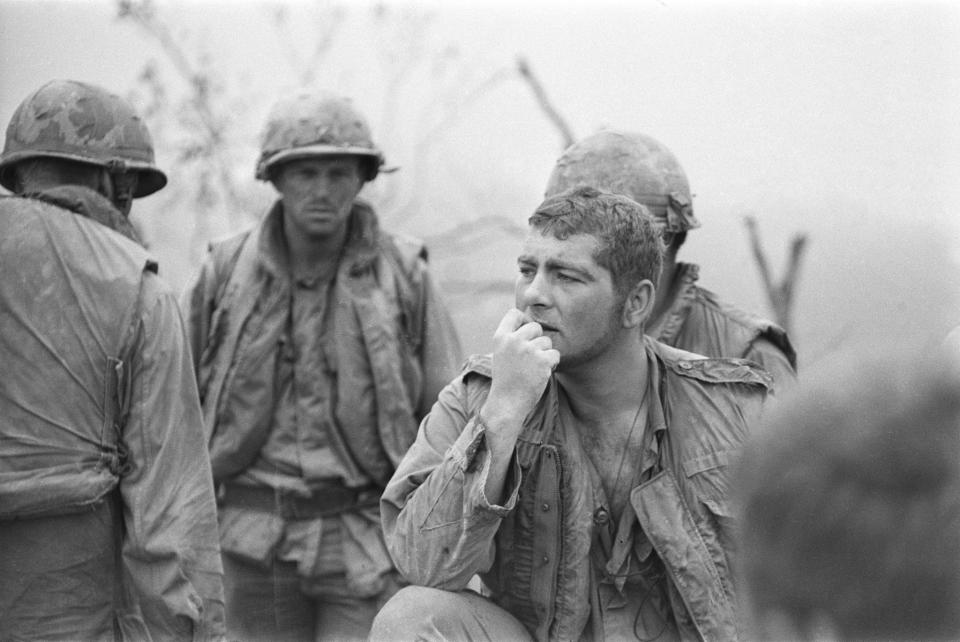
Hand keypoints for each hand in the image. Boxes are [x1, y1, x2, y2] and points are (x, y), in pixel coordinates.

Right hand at [480, 309, 559, 503]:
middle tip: (529, 358)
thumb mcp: (501, 354)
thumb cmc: (506, 380)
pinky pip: (555, 354)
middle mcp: (514, 340)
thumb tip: (532, 324)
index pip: (515, 313)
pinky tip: (540, 374)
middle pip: (535, 327)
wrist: (507, 404)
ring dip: (544, 354)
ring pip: (547, 341)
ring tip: (532, 369)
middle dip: (536, 340)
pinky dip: (551, 364)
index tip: (524, 333)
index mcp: (500, 337)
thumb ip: (513, 338)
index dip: (522, 321)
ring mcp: (528, 350)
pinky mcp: (542, 360)